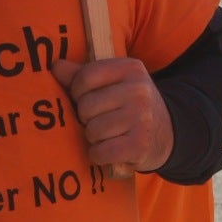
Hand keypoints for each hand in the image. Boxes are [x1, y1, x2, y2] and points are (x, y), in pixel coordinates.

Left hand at [50, 55, 174, 171]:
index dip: (77, 92)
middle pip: (86, 106)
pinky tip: (108, 151)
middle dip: (86, 118)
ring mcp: (141, 117)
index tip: (85, 99)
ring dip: (93, 138)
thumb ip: (82, 75)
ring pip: (92, 130)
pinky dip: (98, 155)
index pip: (86, 77)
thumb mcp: (113, 83)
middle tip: (99, 120)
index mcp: (130, 68)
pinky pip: (101, 152)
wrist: (166, 133)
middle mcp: (138, 90)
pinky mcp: (140, 144)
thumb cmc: (129, 105)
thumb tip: (55, 66)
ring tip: (106, 135)